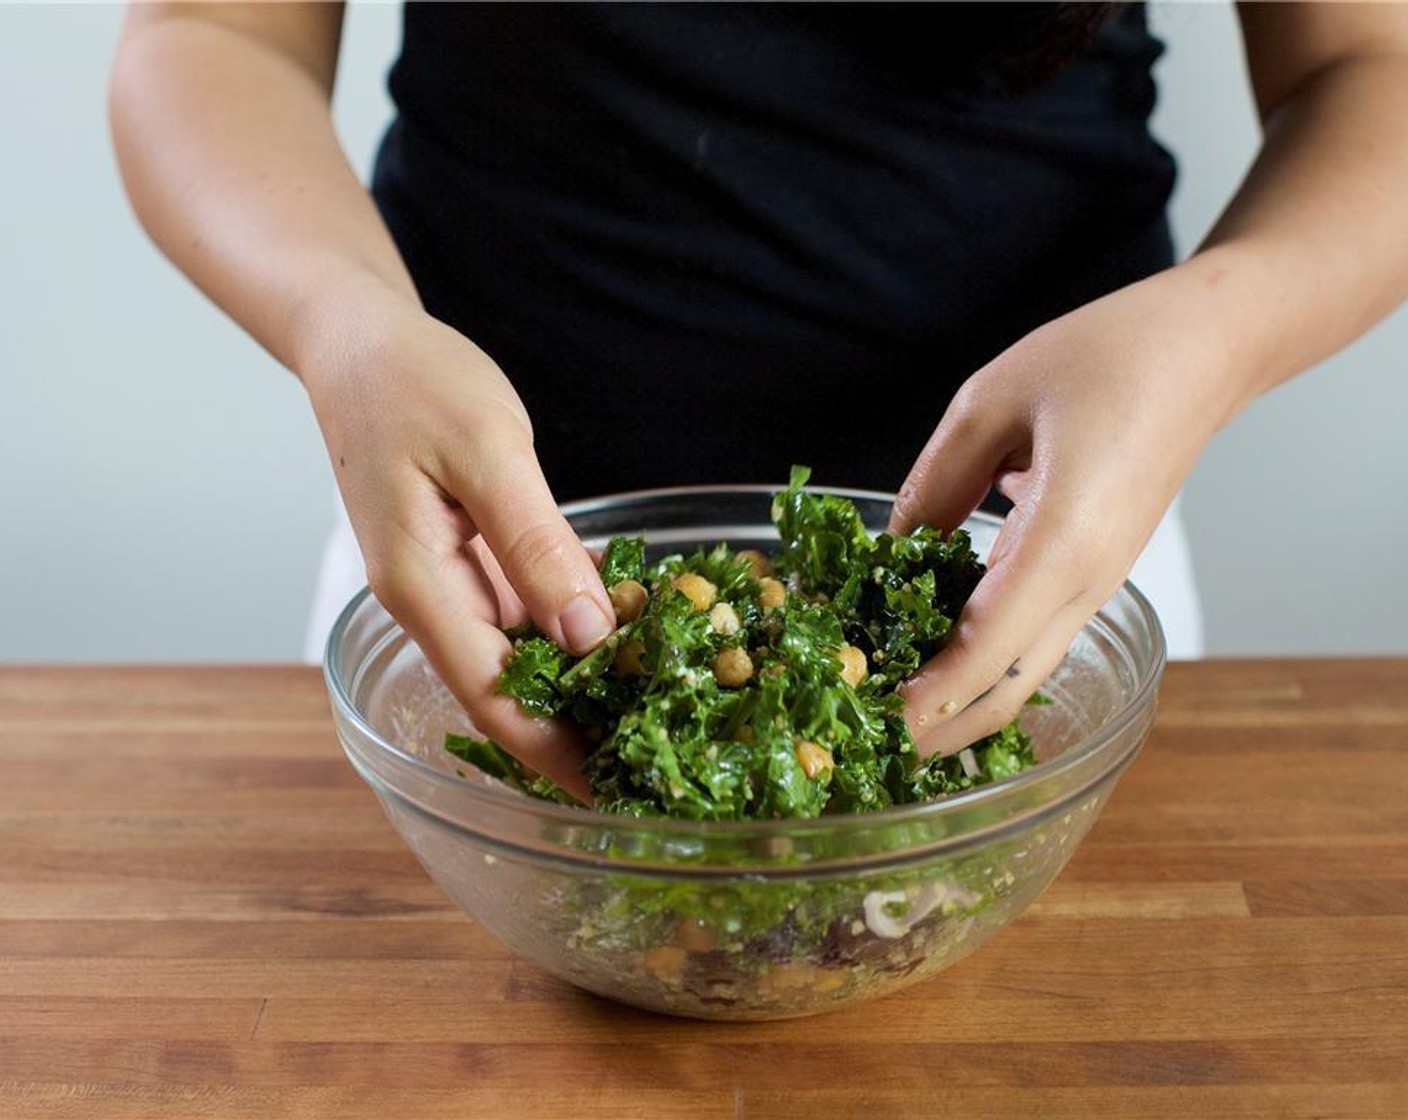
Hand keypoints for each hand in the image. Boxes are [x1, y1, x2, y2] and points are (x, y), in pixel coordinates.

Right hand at [303, 295, 614, 799]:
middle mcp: (431, 601)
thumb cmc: (414, 383)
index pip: (490, 700)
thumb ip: (537, 546)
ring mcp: (449, 584)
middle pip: (507, 693)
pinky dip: (575, 629)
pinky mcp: (470, 562)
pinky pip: (525, 612)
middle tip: (657, 764)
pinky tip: (630, 637)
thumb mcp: (488, 454)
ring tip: (658, 714)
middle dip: (577, 732)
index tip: (613, 794)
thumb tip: (589, 634)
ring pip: (521, 656)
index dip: (554, 754)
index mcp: (419, 588)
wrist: (359, 343)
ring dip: (581, 686)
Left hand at [890, 274, 1238, 756]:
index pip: (986, 653)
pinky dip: (982, 663)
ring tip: (887, 705)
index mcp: (1063, 541)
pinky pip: (1034, 637)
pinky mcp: (1095, 575)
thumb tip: (890, 550)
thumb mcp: (992, 400)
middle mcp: (1087, 582)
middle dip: (937, 726)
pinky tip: (931, 652)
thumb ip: (936, 482)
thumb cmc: (1109, 356)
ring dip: (957, 701)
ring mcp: (1098, 585)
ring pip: (1022, 672)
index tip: (877, 728)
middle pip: (1006, 688)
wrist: (1206, 352)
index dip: (927, 701)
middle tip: (868, 737)